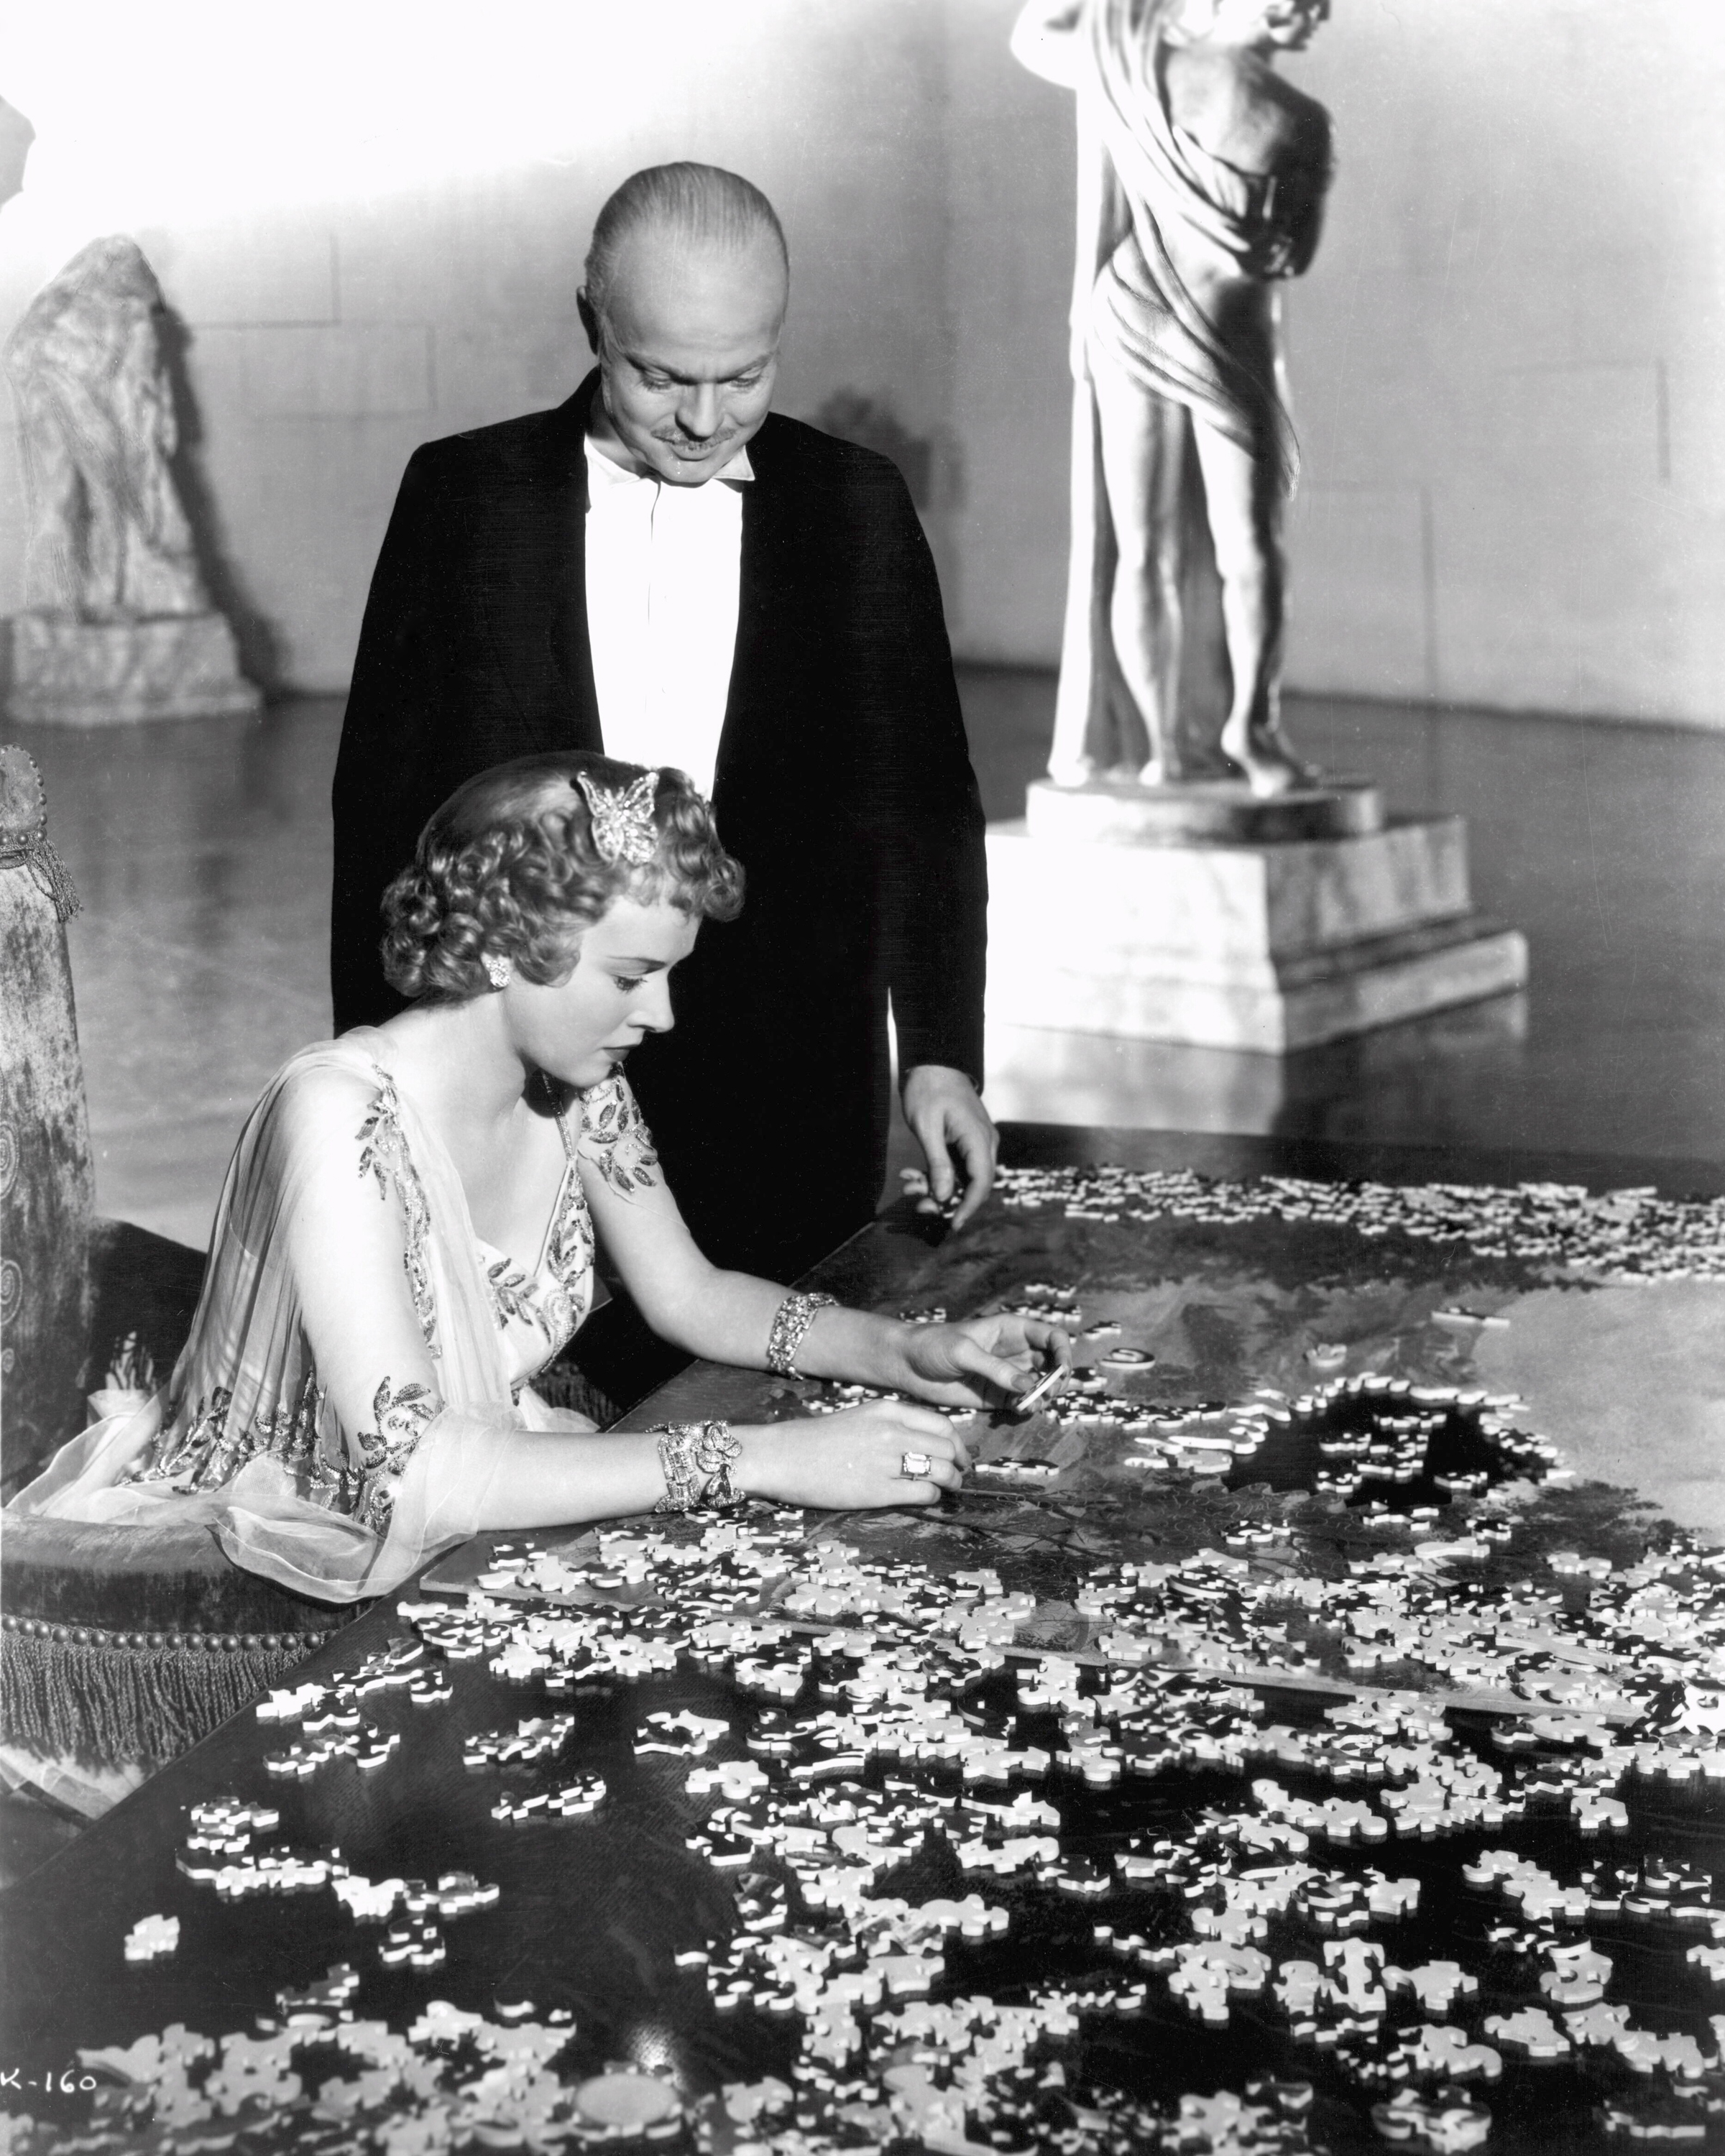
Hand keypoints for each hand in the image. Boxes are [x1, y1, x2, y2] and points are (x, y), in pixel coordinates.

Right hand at [739, 1401, 970, 1509]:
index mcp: (887, 1410)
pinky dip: (932, 1497)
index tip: (959, 1455)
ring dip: (951, 1482)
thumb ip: (891, 1425)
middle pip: (948, 1448)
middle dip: (959, 1464)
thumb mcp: (859, 1418)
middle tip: (958, 1475)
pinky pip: (923, 1493)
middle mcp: (892, 1431)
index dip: (957, 1443)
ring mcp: (886, 1460)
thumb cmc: (816, 1440)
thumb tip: (924, 1443)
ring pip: (942, 1471)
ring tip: (947, 1489)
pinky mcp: (878, 1490)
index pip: (942, 1424)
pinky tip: (925, 1498)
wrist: (781, 1456)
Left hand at [896, 1315, 1071, 1407]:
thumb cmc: (933, 1345)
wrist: (906, 1364)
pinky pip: (1022, 1403)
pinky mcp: (997, 1396)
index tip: (1061, 1371)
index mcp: (1012, 1330)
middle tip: (1049, 1393)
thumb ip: (995, 1368)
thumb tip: (1027, 1385)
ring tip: (1031, 1404)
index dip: (1064, 1352)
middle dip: (1057, 1380)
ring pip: (1040, 1386)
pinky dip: (1027, 1409)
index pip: (1052, 1336)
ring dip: (1043, 1397)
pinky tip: (1020, 1410)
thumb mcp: (964, 1351)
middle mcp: (1015, 1352)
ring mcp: (1008, 1375)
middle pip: (1052, 1364)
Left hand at [901, 1065, 996, 1231]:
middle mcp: (984, 1143)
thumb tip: (944, 1196)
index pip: (982, 1182)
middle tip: (917, 1206)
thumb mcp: (927, 1126)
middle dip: (946, 1200)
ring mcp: (976, 1142)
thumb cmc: (928, 1089)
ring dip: (936, 1187)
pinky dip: (935, 1174)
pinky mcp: (965, 1142)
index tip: (952, 1225)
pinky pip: (956, 1166)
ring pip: (962, 1177)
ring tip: (908, 1185)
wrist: (934, 1062)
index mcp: (978, 1138)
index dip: (968, 1207)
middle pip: (973, 1184)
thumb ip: (938, 1163)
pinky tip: (912, 1174)